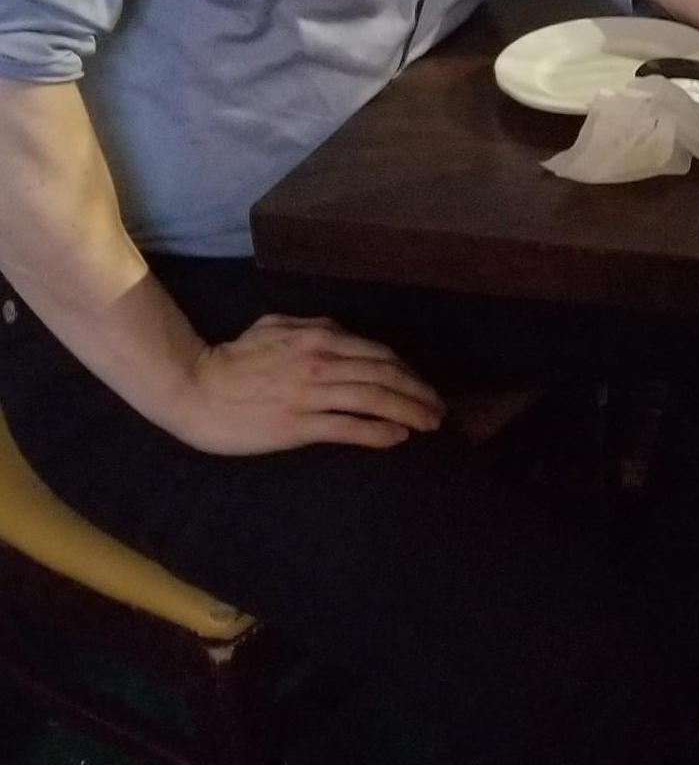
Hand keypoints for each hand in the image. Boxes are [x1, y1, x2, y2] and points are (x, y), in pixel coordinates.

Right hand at [173, 315, 445, 455]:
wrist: (193, 387)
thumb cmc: (232, 358)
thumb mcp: (275, 326)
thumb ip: (313, 327)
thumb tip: (342, 334)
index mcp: (321, 336)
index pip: (379, 354)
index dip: (408, 371)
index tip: (423, 385)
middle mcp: (323, 361)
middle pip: (386, 375)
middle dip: (418, 392)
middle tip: (439, 409)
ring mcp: (311, 393)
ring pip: (375, 399)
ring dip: (409, 411)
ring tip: (429, 424)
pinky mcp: (298, 424)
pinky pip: (349, 427)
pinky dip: (378, 431)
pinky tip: (397, 437)